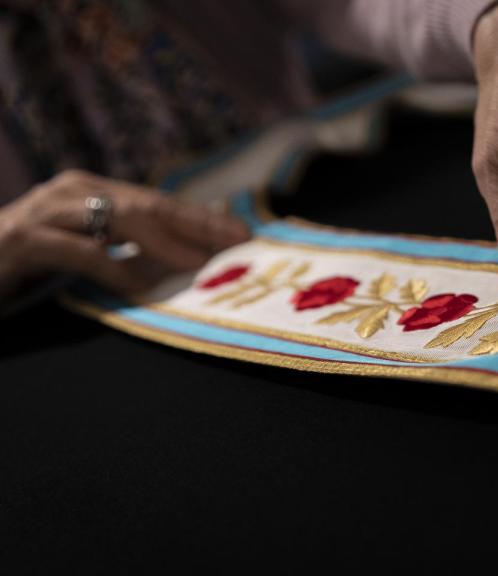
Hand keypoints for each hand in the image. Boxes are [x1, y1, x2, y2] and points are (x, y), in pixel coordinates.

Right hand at [0, 170, 249, 299]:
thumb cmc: (30, 259)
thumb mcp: (86, 246)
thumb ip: (130, 245)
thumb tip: (188, 252)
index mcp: (93, 191)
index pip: (160, 201)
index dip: (203, 218)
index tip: (244, 233)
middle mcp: (74, 191)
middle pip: (150, 205)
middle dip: (197, 224)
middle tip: (237, 242)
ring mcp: (49, 211)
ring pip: (121, 219)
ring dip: (166, 243)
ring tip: (199, 263)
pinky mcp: (27, 239)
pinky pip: (83, 253)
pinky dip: (117, 269)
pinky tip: (142, 287)